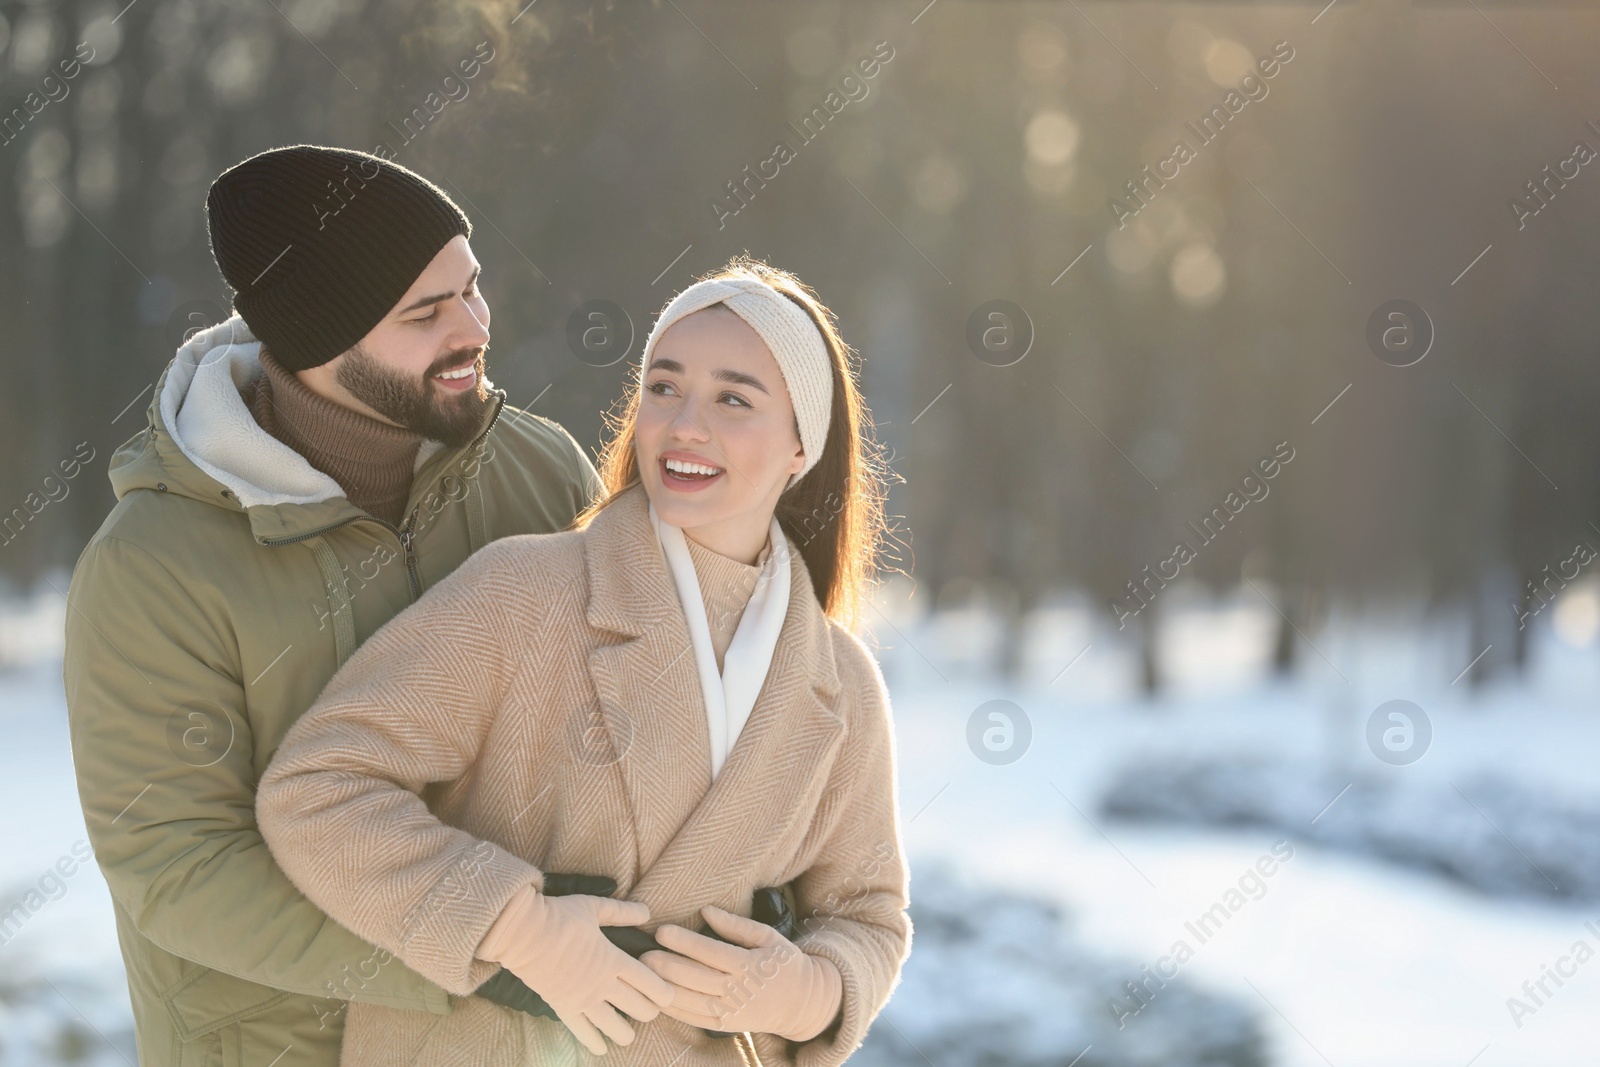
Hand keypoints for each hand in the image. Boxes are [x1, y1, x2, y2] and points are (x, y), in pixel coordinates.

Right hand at [477, 886, 675, 1054]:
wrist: (522, 932)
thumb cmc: (559, 916)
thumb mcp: (594, 908)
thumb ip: (622, 912)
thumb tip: (647, 911)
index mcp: (613, 959)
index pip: (648, 982)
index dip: (663, 993)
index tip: (669, 997)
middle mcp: (602, 983)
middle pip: (636, 1007)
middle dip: (648, 1011)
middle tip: (651, 1011)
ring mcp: (583, 999)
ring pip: (613, 1025)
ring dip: (625, 1032)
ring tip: (629, 1034)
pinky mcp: (563, 1007)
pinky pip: (582, 1032)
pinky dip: (593, 1042)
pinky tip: (601, 1048)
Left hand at [641, 905, 842, 1041]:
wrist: (801, 1003)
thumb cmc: (783, 963)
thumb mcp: (768, 936)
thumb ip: (736, 925)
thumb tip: (706, 911)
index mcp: (750, 965)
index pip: (710, 952)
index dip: (684, 942)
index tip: (662, 931)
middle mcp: (738, 991)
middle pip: (696, 978)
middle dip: (667, 965)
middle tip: (643, 953)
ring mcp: (731, 1012)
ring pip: (691, 1001)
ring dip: (665, 988)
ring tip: (644, 974)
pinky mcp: (725, 1026)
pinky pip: (694, 1019)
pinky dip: (674, 1009)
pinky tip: (658, 996)